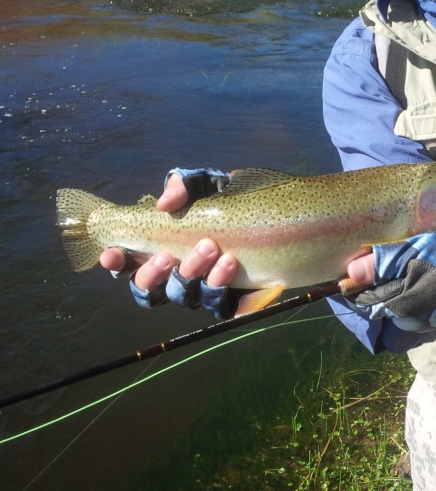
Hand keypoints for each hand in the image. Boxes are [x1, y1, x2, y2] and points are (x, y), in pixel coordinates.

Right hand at [99, 170, 243, 317]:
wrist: (267, 216)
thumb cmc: (222, 199)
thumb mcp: (202, 184)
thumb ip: (182, 186)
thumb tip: (165, 204)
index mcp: (159, 251)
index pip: (128, 266)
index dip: (116, 265)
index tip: (112, 255)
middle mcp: (175, 276)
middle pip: (151, 290)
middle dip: (155, 273)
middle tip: (169, 255)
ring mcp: (200, 290)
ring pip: (186, 297)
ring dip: (195, 276)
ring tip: (215, 251)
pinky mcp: (229, 300)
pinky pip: (221, 306)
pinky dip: (222, 289)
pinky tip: (230, 266)